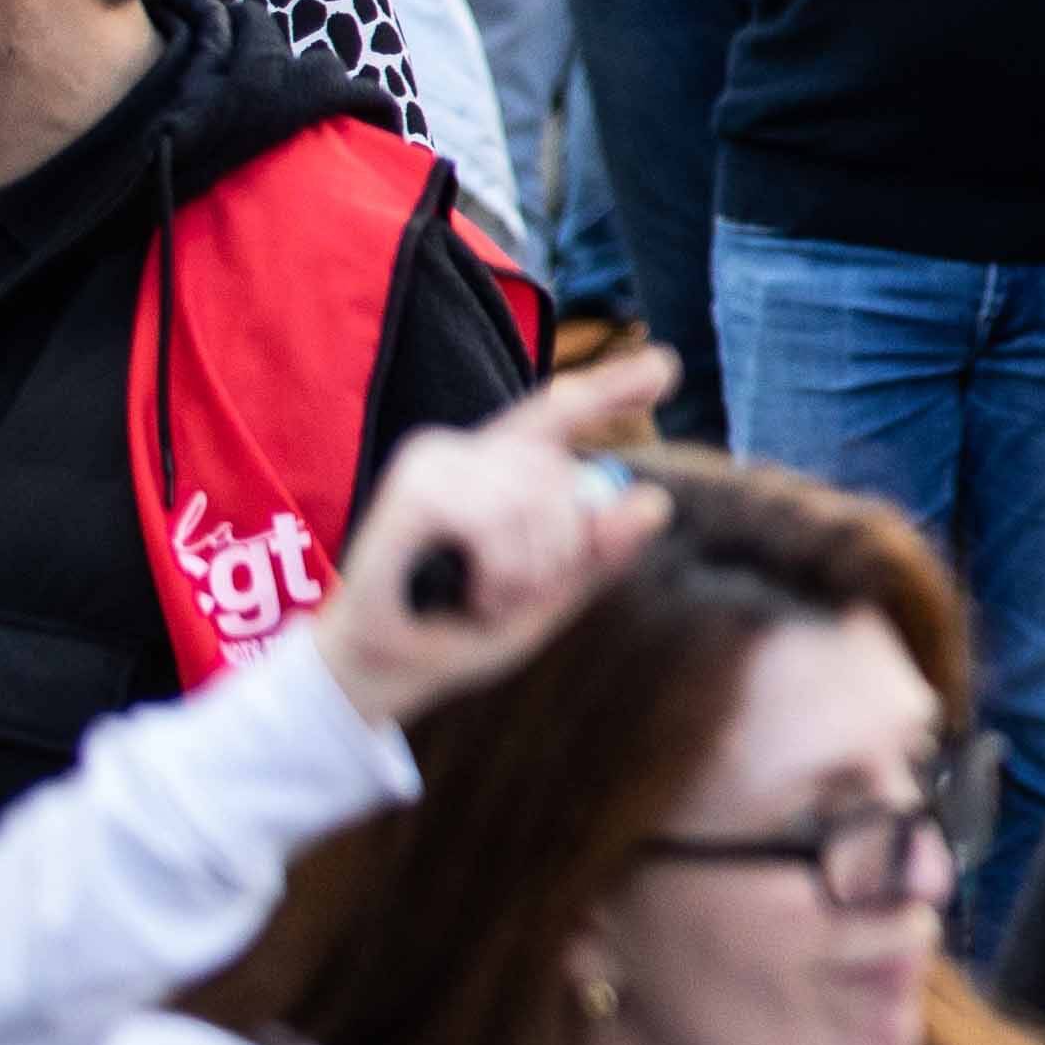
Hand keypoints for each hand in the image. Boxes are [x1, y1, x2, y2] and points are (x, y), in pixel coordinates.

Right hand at [311, 358, 678, 730]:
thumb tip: (654, 502)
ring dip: (527, 570)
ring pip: (535, 499)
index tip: (667, 368)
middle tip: (511, 594)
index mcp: (502, 470)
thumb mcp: (545, 596)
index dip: (613, 386)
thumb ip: (596, 551)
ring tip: (487, 596)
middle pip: (566, 476)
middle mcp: (468, 451)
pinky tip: (473, 591)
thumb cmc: (455, 631)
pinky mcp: (411, 487)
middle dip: (561, 552)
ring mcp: (434, 460)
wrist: (378, 676)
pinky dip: (499, 569)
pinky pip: (495, 519)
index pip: (562, 412)